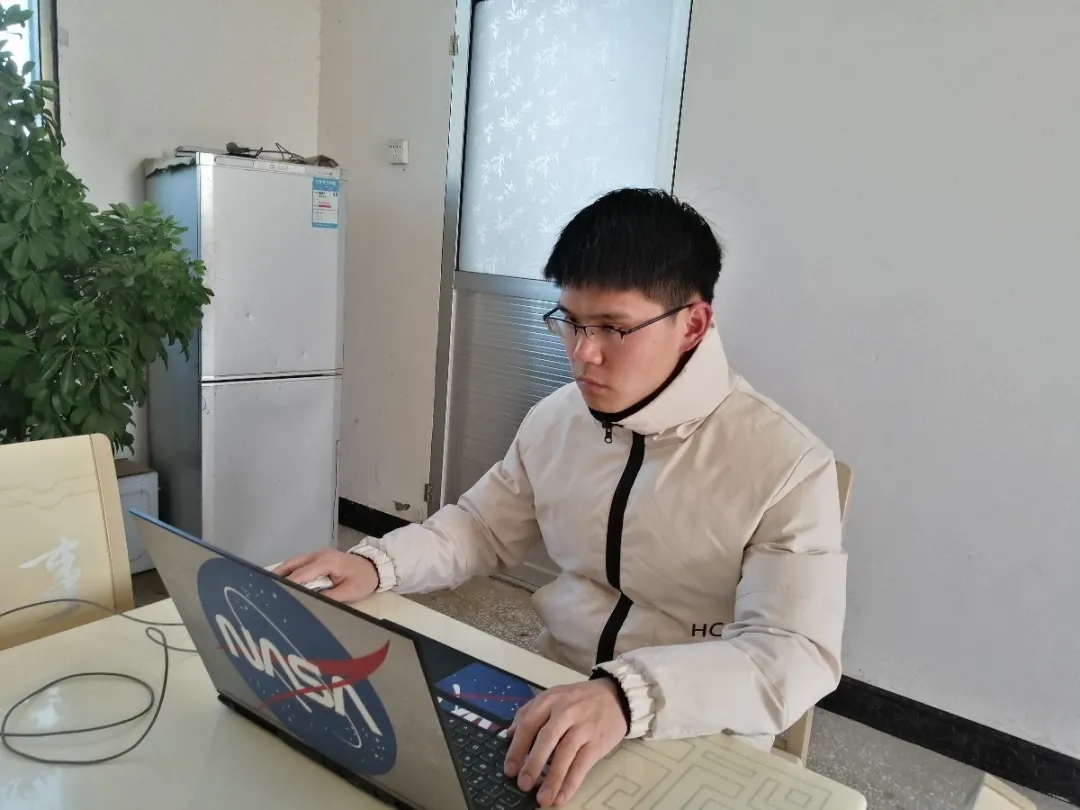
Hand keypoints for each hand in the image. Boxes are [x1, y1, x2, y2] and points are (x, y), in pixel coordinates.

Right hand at [272, 548, 378, 602]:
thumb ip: (330, 598)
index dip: (288, 586)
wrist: (374, 566)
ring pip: (293, 563)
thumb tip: (310, 604)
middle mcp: (318, 555)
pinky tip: (280, 582)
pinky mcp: (317, 557)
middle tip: (263, 591)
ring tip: (266, 588)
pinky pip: (299, 564)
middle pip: (292, 565)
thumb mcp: (350, 592)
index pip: (301, 575)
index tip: (275, 596)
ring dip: (281, 574)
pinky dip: (288, 572)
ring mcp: (317, 554)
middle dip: (278, 578)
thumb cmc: (363, 579)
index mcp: (326, 562)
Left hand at [503, 679, 627, 806]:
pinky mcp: (597, 742)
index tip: (509, 769)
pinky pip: (582, 765)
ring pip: (565, 754)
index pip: (529, 724)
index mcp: (549, 700)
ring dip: (553, 779)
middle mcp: (566, 711)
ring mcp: (583, 727)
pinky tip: (561, 797)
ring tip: (542, 799)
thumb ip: (529, 713)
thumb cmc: (578, 700)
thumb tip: (508, 735)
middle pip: (547, 739)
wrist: (615, 696)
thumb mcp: (553, 697)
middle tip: (523, 785)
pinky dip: (571, 783)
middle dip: (533, 764)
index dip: (517, 748)